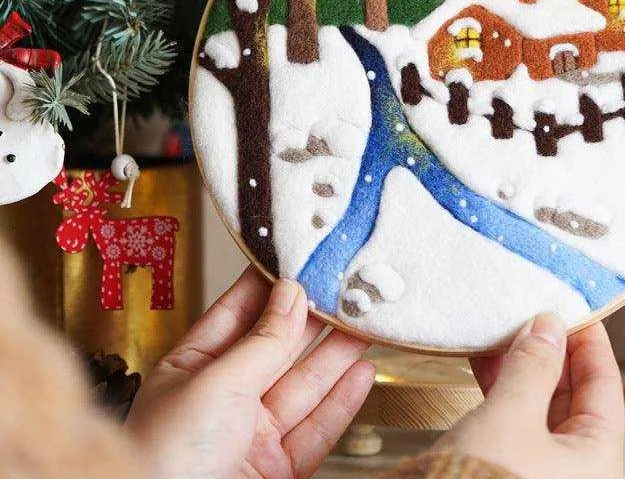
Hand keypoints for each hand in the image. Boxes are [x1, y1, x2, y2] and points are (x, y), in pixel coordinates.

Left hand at [126, 268, 374, 478]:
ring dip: (337, 354)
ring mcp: (252, 437)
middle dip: (312, 318)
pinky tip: (361, 373)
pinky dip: (342, 401)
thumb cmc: (167, 459)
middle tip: (344, 287)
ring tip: (365, 322)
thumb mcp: (217, 384)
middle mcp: (223, 401)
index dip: (269, 287)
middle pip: (277, 349)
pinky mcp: (278, 469)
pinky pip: (317, 428)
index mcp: (191, 371)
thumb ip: (263, 341)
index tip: (299, 260)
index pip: (236, 315)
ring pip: (303, 385)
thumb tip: (292, 294)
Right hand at [434, 315, 624, 478]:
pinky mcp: (510, 470)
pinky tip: (483, 361)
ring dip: (520, 365)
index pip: (604, 384)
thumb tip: (549, 325)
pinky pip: (515, 419)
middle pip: (572, 394)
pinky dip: (501, 387)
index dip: (589, 340)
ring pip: (539, 404)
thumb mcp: (512, 417)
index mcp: (598, 460)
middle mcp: (576, 467)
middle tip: (531, 311)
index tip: (575, 305)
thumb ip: (532, 365)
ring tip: (502, 330)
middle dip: (549, 349)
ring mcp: (541, 470)